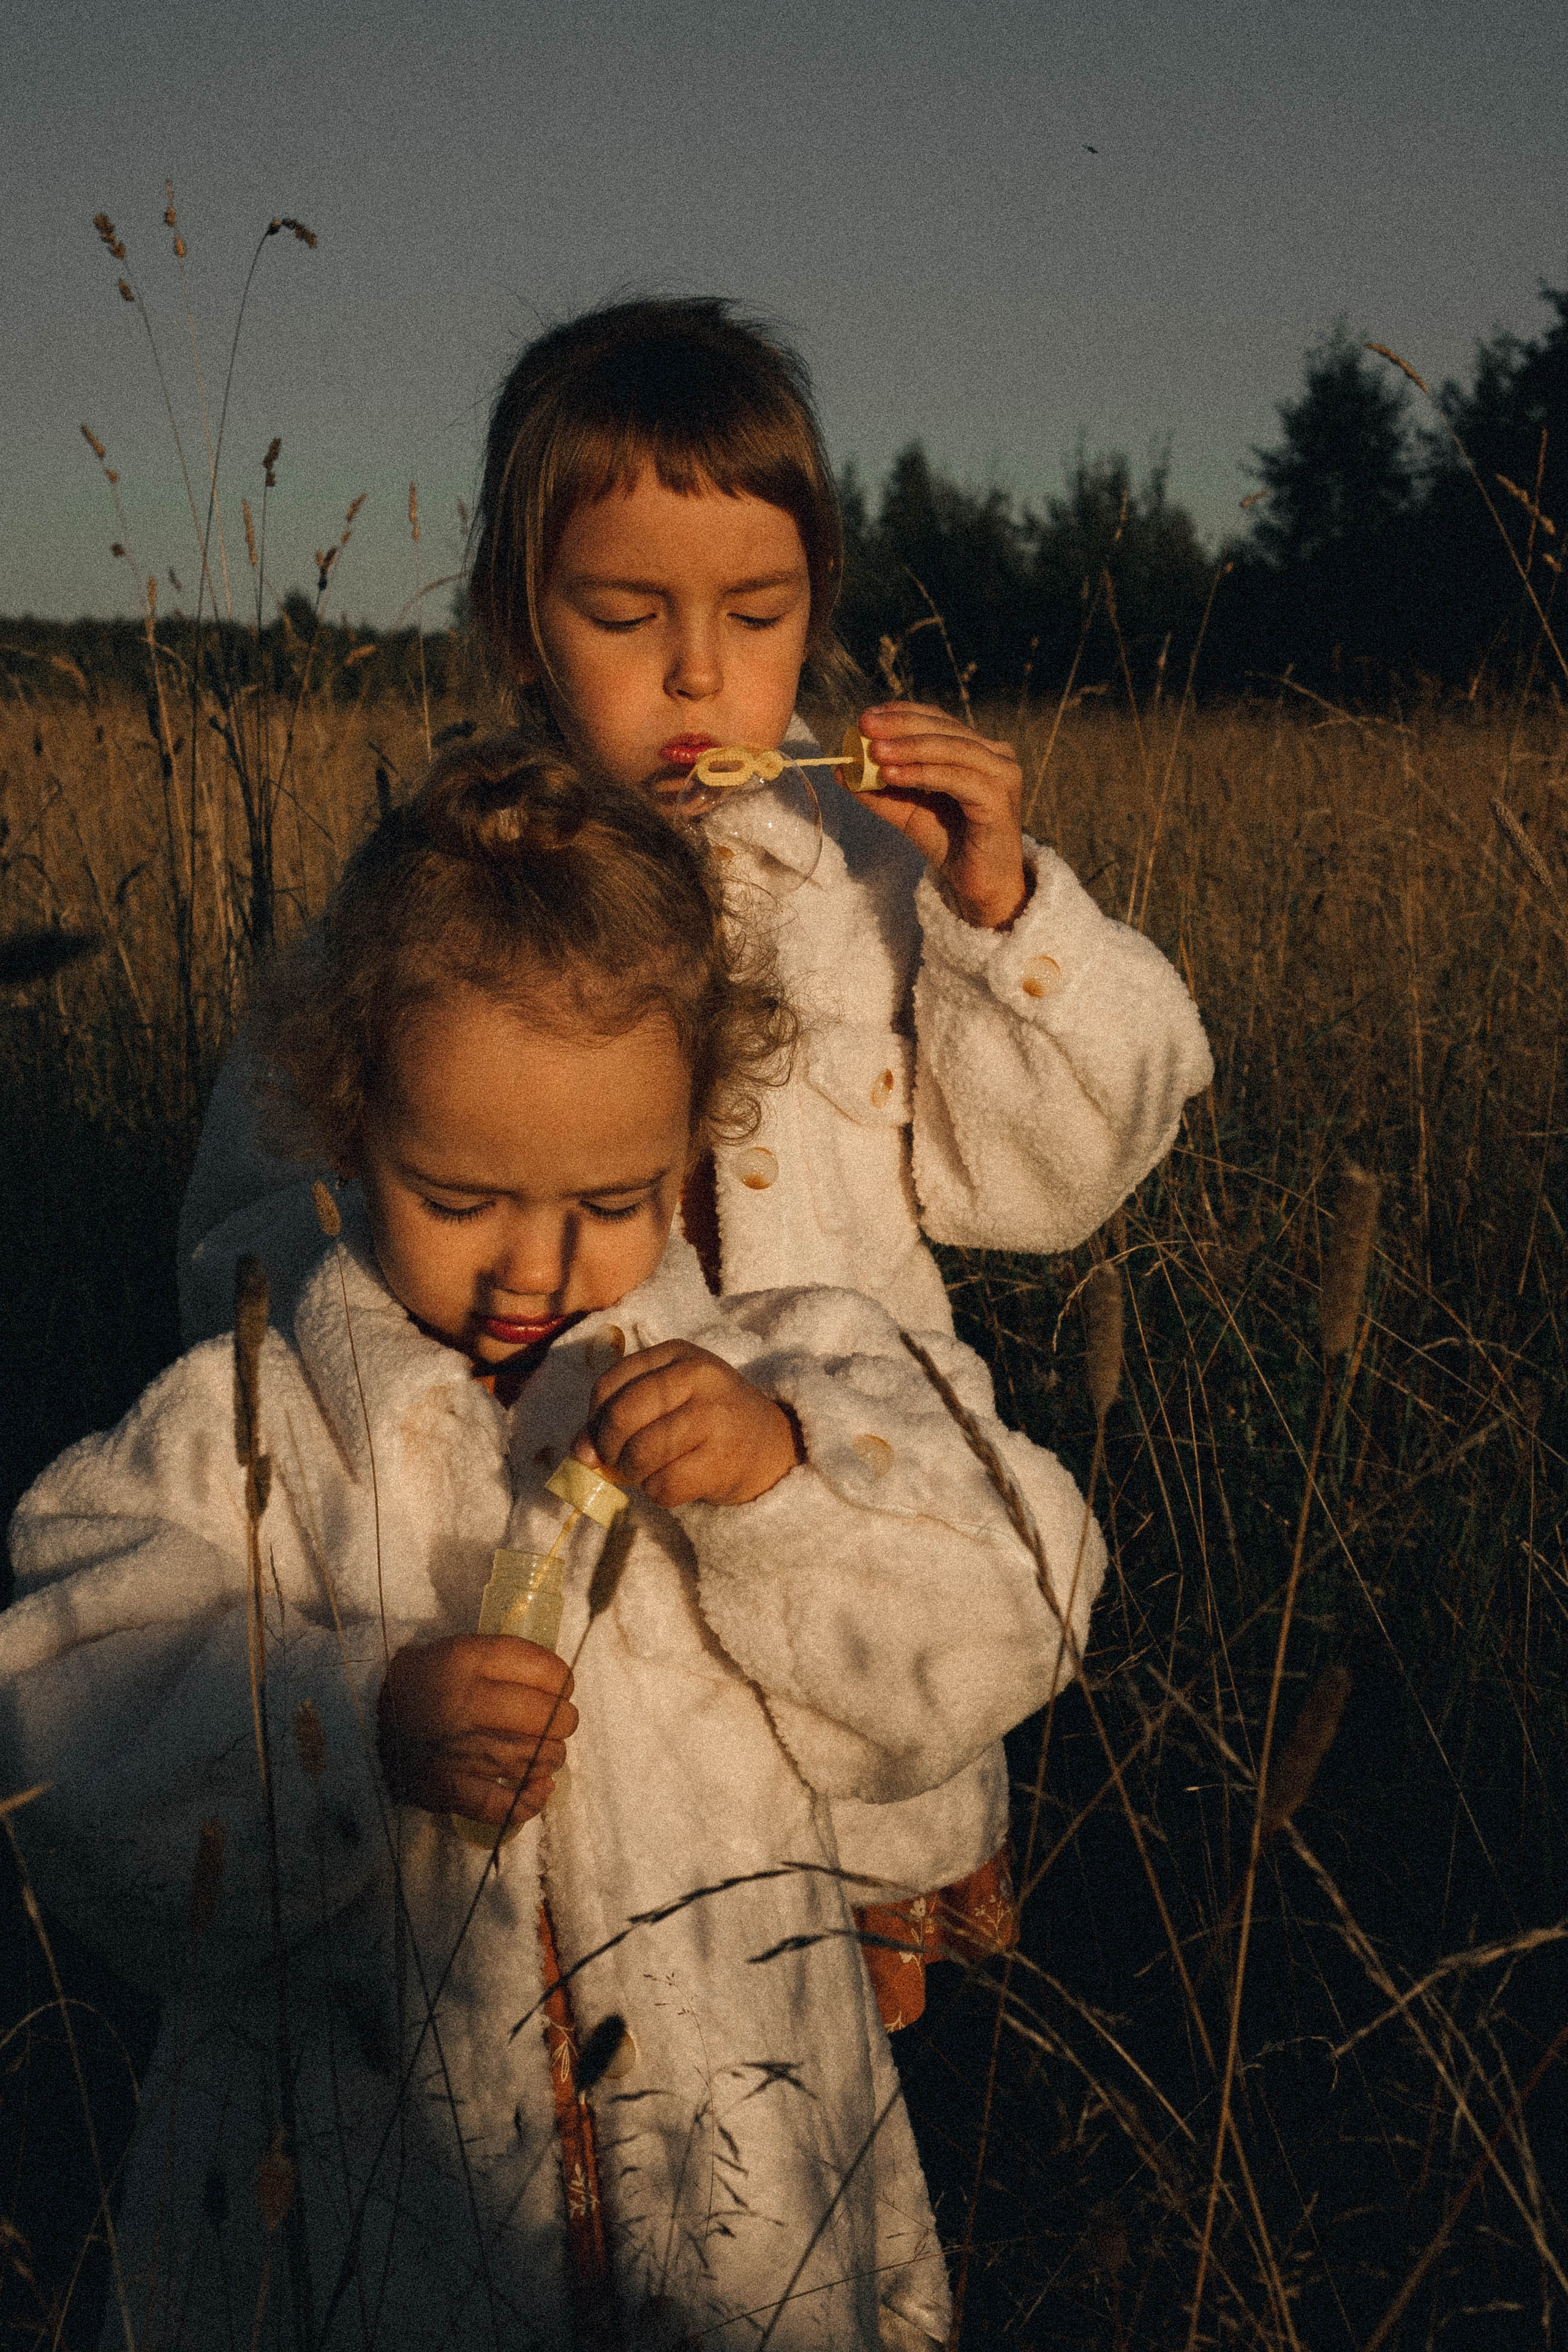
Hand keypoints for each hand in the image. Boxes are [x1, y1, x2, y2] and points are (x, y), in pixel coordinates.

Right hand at [378, 1636, 577, 1824]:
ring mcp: (460, 1751)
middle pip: (549, 1716)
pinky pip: (507, 1804)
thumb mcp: (458, 1650)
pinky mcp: (450, 1790)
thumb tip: (560, 1683)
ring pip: (537, 1758)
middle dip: (562, 1720)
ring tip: (543, 1751)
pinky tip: (538, 1788)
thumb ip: (506, 1660)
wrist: (361, 1721)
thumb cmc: (422, 1683)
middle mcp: (466, 1705)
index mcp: (466, 1661)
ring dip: (550, 1757)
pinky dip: (530, 1799)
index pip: (544, 1669)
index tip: (562, 1686)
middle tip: (555, 1721)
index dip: (563, 1679)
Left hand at [576, 1340, 802, 1506]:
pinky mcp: (723, 1459)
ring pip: (640, 1454)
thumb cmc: (708, 1422)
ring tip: (652, 1471)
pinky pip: (663, 1486)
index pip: (608, 1384)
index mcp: (677, 1354)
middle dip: (610, 1449)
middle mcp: (697, 1377)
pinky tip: (675, 1484)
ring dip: (635, 1474)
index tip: (601, 1440)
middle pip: (620, 1417)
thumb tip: (578, 1451)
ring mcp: (714, 1417)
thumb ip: (618, 1416)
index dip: (594, 1419)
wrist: (773, 1446)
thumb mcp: (667, 1400)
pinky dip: (658, 1494)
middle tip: (622, 1461)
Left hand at [856, 701, 1028, 928]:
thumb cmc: (949, 843)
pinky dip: (922, 773)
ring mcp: (1003, 775)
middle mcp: (996, 756)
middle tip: (865, 726)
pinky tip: (892, 775)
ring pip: (951, 749)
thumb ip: (881, 790)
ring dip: (909, 748)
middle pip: (943, 729)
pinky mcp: (999, 800)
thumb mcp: (908, 811)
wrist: (978, 885)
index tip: (867, 716)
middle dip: (900, 726)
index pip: (937, 720)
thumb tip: (842, 771)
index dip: (902, 714)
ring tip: (874, 752)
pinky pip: (956, 778)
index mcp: (978, 750)